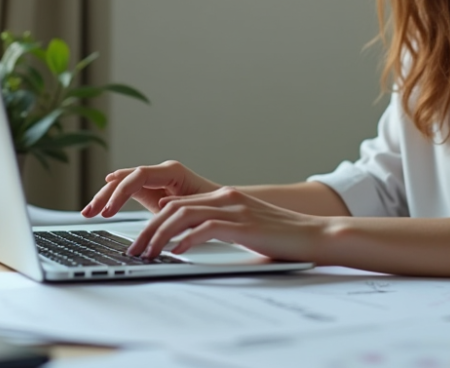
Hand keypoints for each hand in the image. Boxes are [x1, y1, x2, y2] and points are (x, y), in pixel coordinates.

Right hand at [82, 160, 219, 217]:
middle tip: (91, 213)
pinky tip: (102, 207)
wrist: (224, 206)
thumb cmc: (214, 206)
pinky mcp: (151, 191)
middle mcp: (161, 172)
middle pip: (125, 178)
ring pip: (122, 184)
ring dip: (104, 197)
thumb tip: (162, 209)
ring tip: (88, 213)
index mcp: (172, 172)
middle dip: (105, 195)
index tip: (109, 211)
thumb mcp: (197, 209)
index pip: (139, 175)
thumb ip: (179, 207)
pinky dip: (113, 200)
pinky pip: (127, 192)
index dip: (122, 191)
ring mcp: (154, 180)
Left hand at [127, 186, 327, 260]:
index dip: (153, 221)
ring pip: (183, 215)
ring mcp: (235, 209)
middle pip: (173, 207)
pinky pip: (205, 228)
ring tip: (148, 253)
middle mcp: (226, 197)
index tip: (140, 240)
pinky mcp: (243, 225)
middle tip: (135, 250)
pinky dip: (186, 240)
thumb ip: (218, 226)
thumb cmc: (281, 237)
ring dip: (160, 235)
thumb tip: (186, 238)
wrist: (314, 235)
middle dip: (148, 230)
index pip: (177, 203)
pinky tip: (176, 252)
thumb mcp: (243, 227)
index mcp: (224, 196)